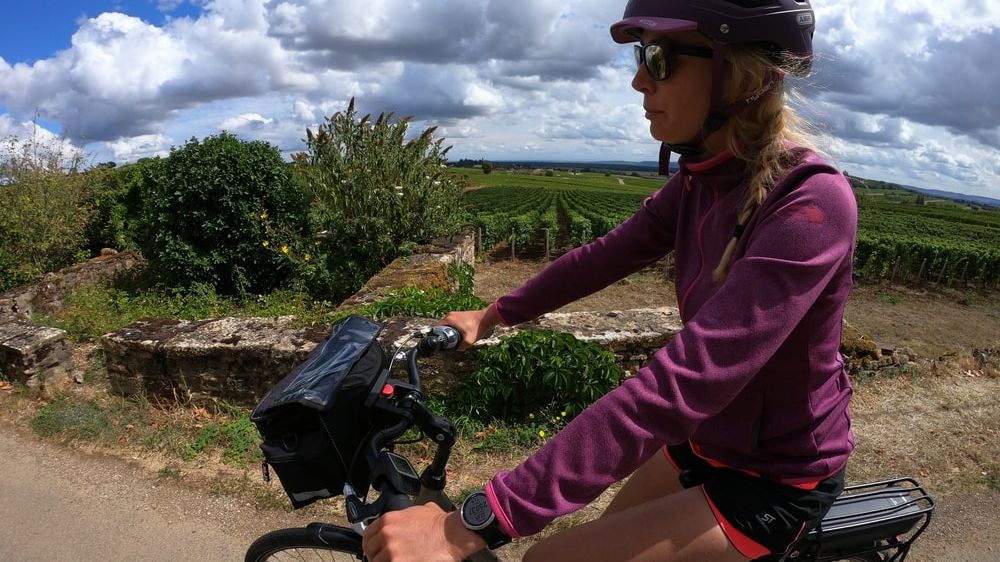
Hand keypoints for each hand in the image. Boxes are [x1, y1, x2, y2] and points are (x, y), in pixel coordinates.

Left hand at [362, 503, 484, 561]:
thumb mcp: (419, 510)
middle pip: (371, 552)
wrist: (453, 534)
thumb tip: (405, 520)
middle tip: (387, 558)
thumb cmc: (440, 523)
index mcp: (388, 520)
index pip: (368, 536)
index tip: (375, 550)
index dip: (371, 544)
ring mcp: (392, 552)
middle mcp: (387, 535)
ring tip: (398, 560)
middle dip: (378, 556)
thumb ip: (404, 516)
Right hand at [440, 304, 501, 349]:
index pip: (436, 328)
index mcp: (449, 319)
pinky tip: (456, 334)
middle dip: (442, 334)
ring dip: (447, 331)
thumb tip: (457, 349)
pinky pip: (451, 322)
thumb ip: (461, 347)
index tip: (438, 342)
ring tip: (450, 339)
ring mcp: (455, 314)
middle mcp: (450, 315)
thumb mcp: (469, 340)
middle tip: (445, 342)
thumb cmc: (478, 327)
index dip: (436, 335)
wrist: (487, 318)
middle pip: (440, 326)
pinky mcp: (459, 314)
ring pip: (446, 324)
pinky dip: (452, 327)